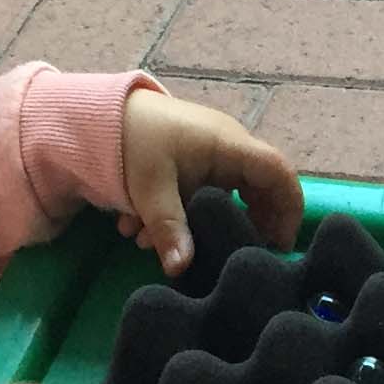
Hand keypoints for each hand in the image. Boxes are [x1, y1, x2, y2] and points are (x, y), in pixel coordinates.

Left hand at [114, 88, 302, 274]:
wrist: (94, 114)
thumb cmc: (131, 140)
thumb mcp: (149, 188)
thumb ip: (169, 229)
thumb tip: (181, 269)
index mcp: (228, 145)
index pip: (278, 172)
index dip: (289, 208)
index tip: (281, 244)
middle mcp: (227, 148)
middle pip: (259, 189)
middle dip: (248, 225)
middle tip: (236, 255)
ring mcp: (209, 154)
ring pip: (225, 196)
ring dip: (201, 225)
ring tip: (168, 247)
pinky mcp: (189, 163)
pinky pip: (200, 192)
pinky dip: (181, 214)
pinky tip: (144, 231)